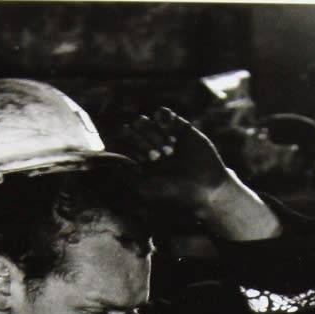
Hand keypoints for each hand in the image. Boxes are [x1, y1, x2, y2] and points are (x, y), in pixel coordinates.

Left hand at [120, 107, 280, 240]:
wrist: (206, 190)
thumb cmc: (176, 195)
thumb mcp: (144, 190)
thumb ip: (125, 178)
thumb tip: (108, 164)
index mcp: (144, 163)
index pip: (128, 146)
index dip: (128, 146)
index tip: (137, 158)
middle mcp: (154, 149)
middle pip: (138, 133)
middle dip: (141, 139)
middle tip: (155, 157)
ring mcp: (168, 138)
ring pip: (150, 124)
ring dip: (152, 131)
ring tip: (166, 149)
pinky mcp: (182, 129)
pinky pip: (166, 115)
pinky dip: (163, 116)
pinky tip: (167, 127)